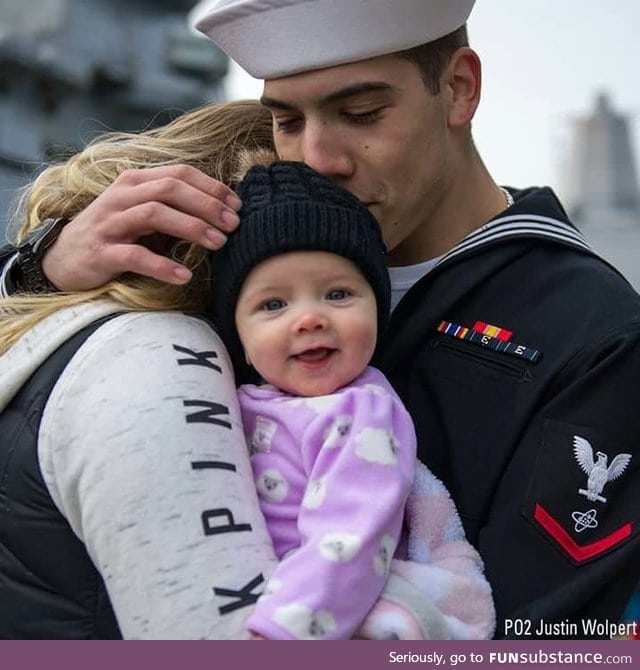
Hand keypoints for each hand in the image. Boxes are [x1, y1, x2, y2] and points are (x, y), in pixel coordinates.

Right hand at [41, 164, 241, 290]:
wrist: (63, 258)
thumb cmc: (115, 235)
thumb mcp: (142, 213)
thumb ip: (173, 206)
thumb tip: (222, 211)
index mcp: (135, 182)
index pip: (179, 174)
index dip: (211, 187)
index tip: (237, 206)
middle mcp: (121, 196)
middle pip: (170, 189)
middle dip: (207, 205)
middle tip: (234, 225)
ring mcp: (110, 223)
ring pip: (155, 214)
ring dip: (192, 227)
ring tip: (219, 243)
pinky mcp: (102, 252)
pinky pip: (136, 256)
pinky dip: (163, 266)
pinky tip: (185, 275)